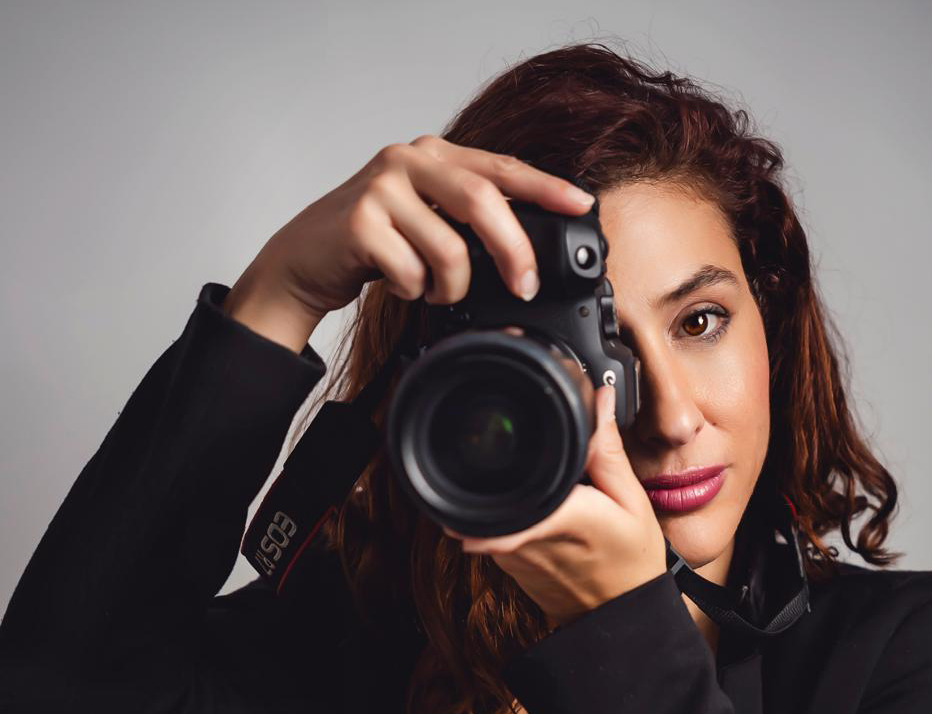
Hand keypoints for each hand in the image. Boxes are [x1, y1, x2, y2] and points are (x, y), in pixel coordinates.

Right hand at [229, 134, 596, 331]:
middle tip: (523, 287)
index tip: (581, 206)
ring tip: (435, 291)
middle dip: (513, 252)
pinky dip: (415, 293)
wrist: (303, 260)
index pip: (502, 167)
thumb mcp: (424, 219)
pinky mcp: (359, 221)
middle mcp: (409, 160)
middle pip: (484, 202)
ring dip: (451, 287)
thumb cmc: (372, 244)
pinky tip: (402, 287)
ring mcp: (381, 188)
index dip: (546, 188)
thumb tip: (526, 250)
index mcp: (433, 155)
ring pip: (450, 249)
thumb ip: (466, 217)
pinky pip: (412, 272)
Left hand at [442, 384, 666, 629]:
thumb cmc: (632, 561)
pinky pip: (497, 528)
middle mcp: (528, 537)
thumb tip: (600, 401)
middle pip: (498, 486)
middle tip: (530, 461)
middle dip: (506, 470)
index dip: (493, 466)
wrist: (620, 617)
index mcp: (563, 514)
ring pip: (494, 507)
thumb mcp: (632, 501)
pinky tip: (542, 516)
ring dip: (511, 495)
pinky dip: (513, 516)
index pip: (512, 490)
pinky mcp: (506, 566)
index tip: (484, 445)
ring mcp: (511, 556)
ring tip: (548, 493)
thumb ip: (607, 451)